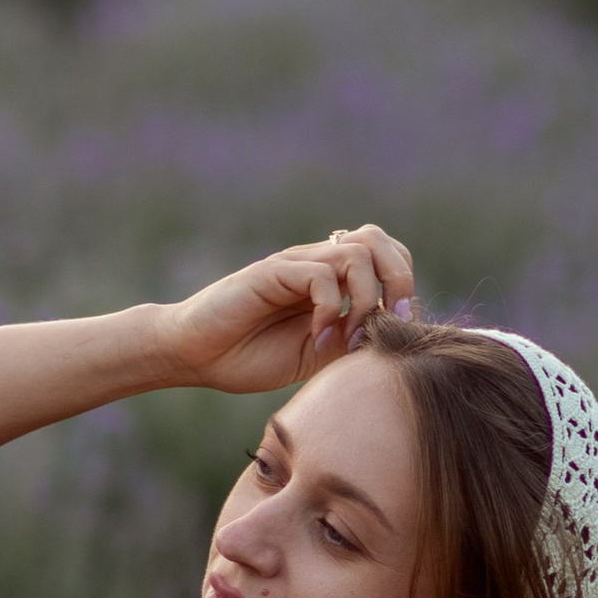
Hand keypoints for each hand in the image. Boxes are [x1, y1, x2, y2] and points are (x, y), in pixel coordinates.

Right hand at [156, 227, 417, 396]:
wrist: (194, 355)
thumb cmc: (250, 357)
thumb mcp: (317, 356)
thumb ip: (353, 342)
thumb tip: (397, 341)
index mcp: (332, 281)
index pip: (388, 257)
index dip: (403, 287)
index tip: (399, 331)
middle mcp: (317, 264)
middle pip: (378, 240)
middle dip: (398, 280)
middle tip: (389, 323)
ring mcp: (295, 265)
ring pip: (356, 252)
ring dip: (366, 299)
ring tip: (348, 338)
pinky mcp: (272, 272)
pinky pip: (320, 275)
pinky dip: (331, 309)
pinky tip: (318, 337)